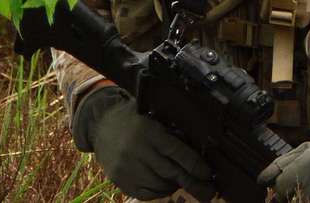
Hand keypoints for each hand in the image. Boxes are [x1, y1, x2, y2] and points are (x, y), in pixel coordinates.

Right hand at [71, 84, 214, 199]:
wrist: (101, 125)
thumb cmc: (135, 118)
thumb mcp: (154, 116)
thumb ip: (172, 130)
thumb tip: (200, 145)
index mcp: (149, 132)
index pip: (177, 152)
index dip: (195, 165)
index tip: (208, 173)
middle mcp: (137, 151)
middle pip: (170, 172)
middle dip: (191, 181)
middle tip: (207, 189)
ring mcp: (126, 168)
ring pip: (158, 185)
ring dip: (174, 186)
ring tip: (184, 182)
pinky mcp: (118, 180)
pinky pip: (143, 193)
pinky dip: (158, 192)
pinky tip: (166, 186)